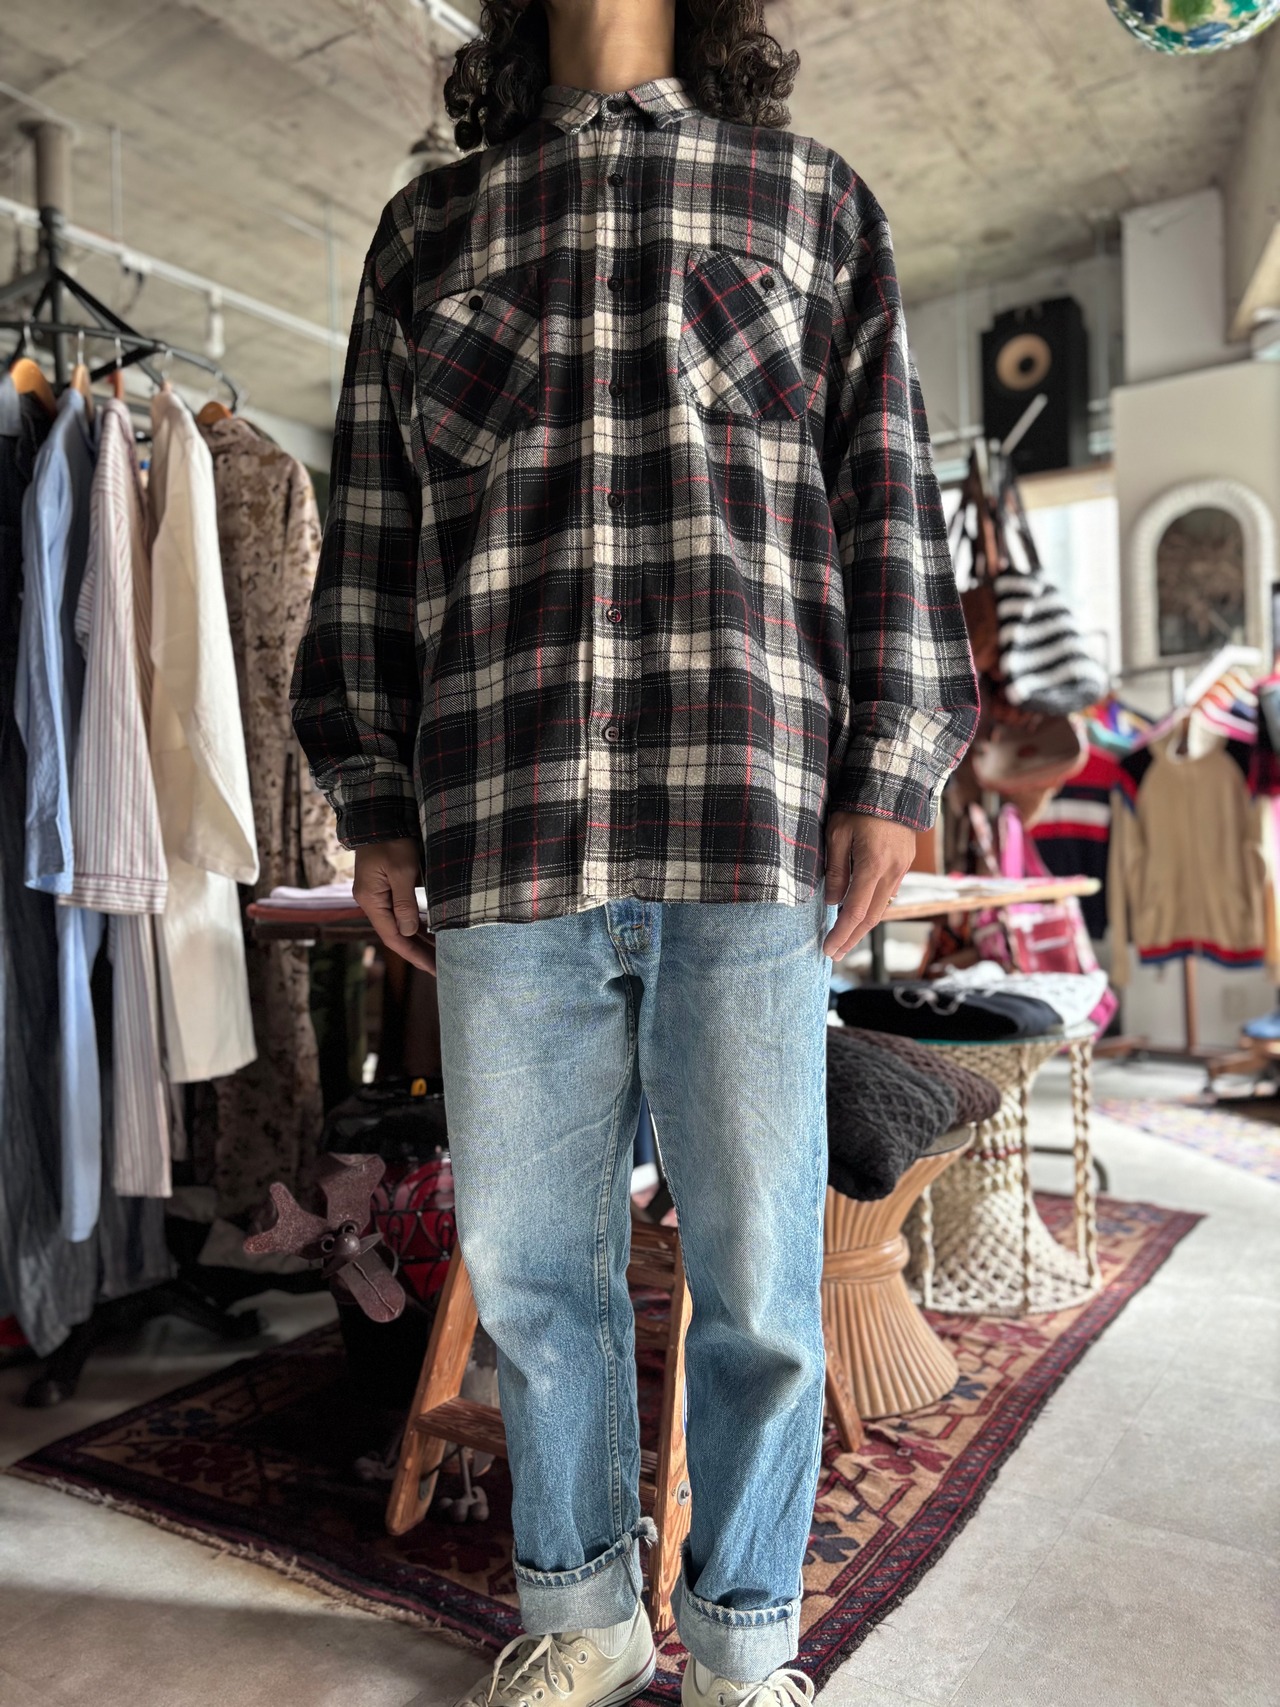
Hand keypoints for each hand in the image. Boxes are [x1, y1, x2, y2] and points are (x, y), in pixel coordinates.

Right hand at [353, 839, 436, 973]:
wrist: (380, 816)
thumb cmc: (392, 840)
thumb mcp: (402, 870)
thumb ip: (405, 903)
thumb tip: (409, 932)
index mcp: (371, 900)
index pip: (393, 937)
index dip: (414, 954)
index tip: (434, 969)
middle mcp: (372, 901)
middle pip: (396, 934)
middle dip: (418, 951)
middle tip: (442, 968)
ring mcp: (377, 894)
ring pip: (399, 924)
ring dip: (418, 939)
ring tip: (440, 954)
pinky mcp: (385, 886)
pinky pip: (401, 912)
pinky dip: (416, 923)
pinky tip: (430, 931)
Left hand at [822, 811, 916, 961]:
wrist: (892, 784)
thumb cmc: (858, 805)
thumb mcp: (837, 833)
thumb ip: (835, 869)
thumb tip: (832, 901)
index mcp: (873, 865)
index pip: (855, 911)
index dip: (841, 933)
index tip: (828, 949)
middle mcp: (891, 872)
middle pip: (872, 916)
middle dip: (852, 938)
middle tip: (835, 954)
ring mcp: (901, 869)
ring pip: (882, 907)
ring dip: (863, 927)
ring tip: (845, 939)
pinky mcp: (903, 863)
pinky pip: (887, 893)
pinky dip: (872, 908)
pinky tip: (859, 913)